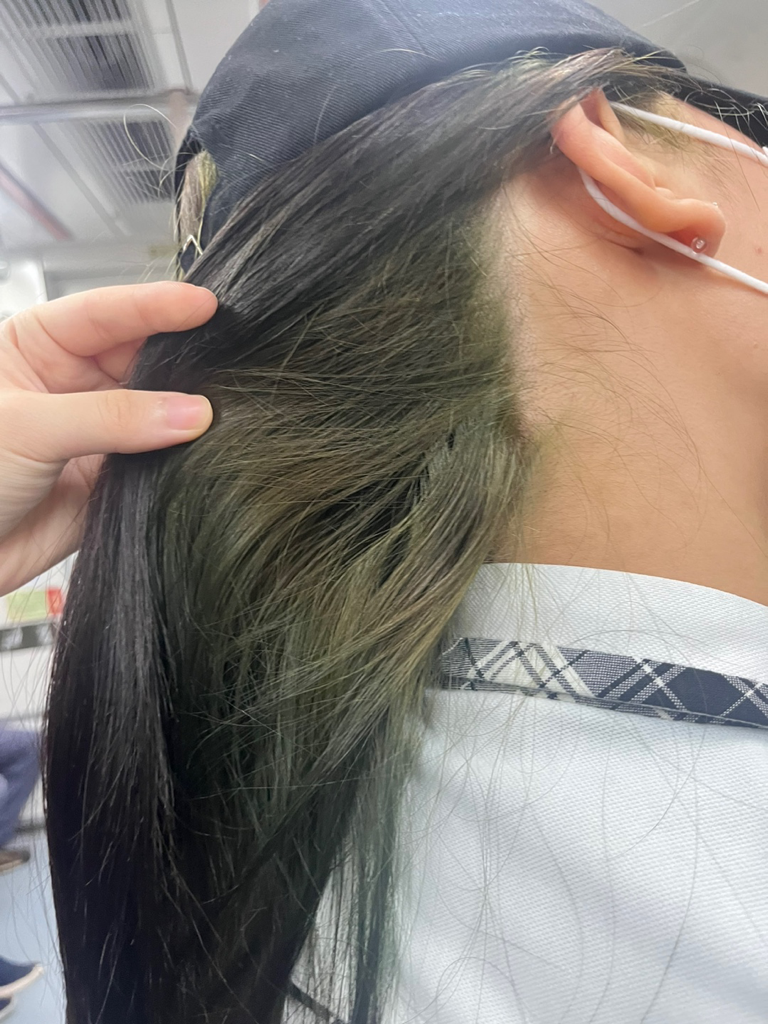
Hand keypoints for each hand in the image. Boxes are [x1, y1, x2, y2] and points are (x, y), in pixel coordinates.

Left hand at [0, 281, 217, 596]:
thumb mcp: (29, 428)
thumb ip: (110, 417)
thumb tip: (189, 411)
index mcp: (39, 345)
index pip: (107, 313)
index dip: (156, 307)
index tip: (204, 305)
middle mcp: (74, 382)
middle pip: (143, 355)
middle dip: (183, 357)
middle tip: (226, 358)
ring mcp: (99, 429)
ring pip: (158, 407)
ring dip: (188, 408)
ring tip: (226, 403)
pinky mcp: (116, 475)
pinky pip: (161, 456)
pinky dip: (185, 452)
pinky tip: (210, 443)